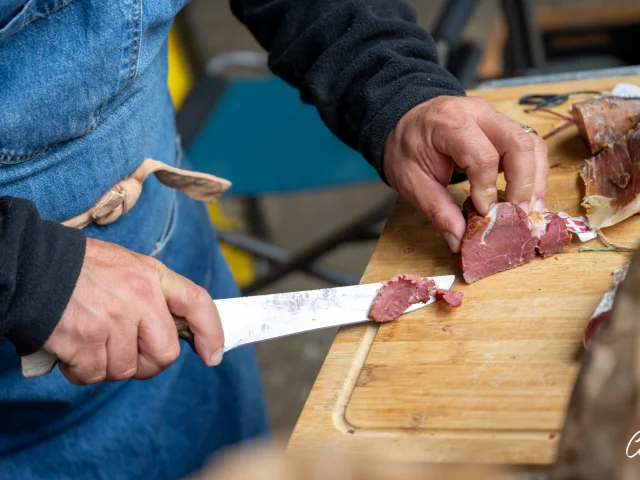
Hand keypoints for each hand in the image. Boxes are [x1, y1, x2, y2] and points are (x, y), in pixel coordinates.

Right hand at [43, 238, 223, 384]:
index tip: (212, 354)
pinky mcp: (84, 341)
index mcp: (152, 276)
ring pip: (125, 369)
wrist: (32, 265)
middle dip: (147, 362)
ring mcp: (112, 321)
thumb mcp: (128, 266)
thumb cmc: (81, 269)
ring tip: (90, 338)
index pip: (197, 303)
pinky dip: (82, 370)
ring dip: (108, 364)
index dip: (211, 332)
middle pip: (164, 354)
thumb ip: (153, 294)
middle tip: (127, 352)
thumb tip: (173, 331)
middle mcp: (139, 298)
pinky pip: (94, 375)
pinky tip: (73, 348)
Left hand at [383, 95, 548, 251]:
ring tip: (530, 212)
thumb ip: (436, 209)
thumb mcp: (410, 181)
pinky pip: (529, 146)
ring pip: (532, 143)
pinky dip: (533, 173)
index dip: (487, 189)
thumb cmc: (406, 148)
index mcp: (451, 122)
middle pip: (519, 144)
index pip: (483, 156)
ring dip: (536, 180)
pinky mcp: (503, 127)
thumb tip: (459, 240)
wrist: (405, 121)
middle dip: (525, 184)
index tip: (484, 214)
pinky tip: (527, 198)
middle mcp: (479, 113)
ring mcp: (495, 117)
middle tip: (520, 216)